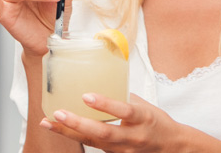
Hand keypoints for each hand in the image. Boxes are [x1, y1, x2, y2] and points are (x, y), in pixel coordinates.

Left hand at [40, 93, 198, 152]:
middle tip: (58, 112)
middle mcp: (133, 136)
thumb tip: (96, 75)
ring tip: (48, 122)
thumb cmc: (156, 122)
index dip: (106, 104)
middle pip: (104, 133)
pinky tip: (57, 128)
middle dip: (79, 123)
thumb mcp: (144, 105)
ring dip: (68, 132)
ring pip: (94, 142)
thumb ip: (121, 94)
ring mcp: (123, 149)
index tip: (86, 96)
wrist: (172, 147)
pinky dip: (74, 137)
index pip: (125, 111)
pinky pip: (93, 146)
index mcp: (143, 118)